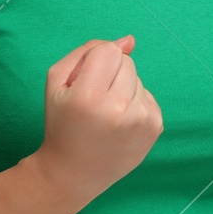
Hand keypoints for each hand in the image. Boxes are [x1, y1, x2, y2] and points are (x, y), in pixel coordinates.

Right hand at [31, 34, 163, 201]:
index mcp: (89, 97)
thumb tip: (129, 40)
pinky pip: (148, 96)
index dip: (95, 60)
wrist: (74, 173)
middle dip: (110, 74)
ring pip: (138, 79)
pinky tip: (119, 123)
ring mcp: (140, 119)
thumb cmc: (62, 123)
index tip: (84, 81)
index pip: (109, 51)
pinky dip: (135, 103)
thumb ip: (88, 51)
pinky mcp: (155, 127)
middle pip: (126, 62)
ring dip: (123, 89)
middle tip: (94, 101)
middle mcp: (119, 109)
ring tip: (106, 114)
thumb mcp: (57, 82)